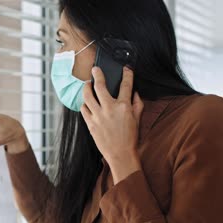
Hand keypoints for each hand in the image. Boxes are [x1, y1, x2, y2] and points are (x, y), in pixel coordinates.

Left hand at [80, 66, 144, 183]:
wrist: (121, 154)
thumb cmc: (131, 137)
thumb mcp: (138, 119)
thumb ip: (137, 104)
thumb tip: (135, 92)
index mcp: (124, 106)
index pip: (126, 85)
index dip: (127, 74)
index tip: (125, 68)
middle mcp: (110, 109)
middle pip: (100, 86)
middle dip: (97, 74)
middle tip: (95, 69)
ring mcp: (98, 116)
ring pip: (87, 96)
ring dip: (86, 87)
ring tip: (87, 84)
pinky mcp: (90, 124)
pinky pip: (83, 109)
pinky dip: (84, 104)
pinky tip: (86, 102)